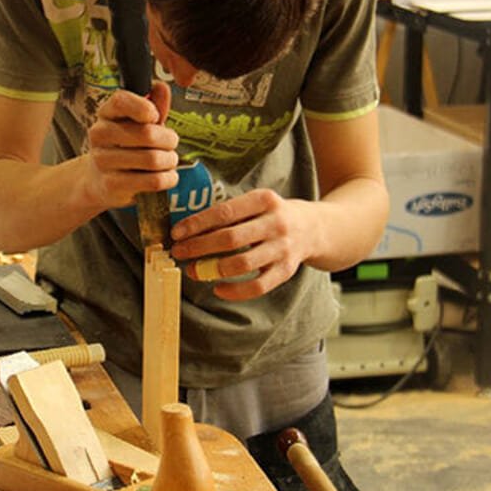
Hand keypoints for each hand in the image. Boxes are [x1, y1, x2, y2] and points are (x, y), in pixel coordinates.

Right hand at [83, 82, 178, 208]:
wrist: (100, 180)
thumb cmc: (125, 146)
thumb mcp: (139, 122)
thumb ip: (153, 104)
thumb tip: (160, 87)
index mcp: (106, 113)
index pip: (121, 100)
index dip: (144, 107)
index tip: (155, 116)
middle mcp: (100, 135)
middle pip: (147, 134)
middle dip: (169, 140)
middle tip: (171, 144)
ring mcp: (103, 160)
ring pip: (153, 160)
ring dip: (170, 160)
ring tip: (168, 160)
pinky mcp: (112, 184)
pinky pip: (153, 181)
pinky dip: (168, 178)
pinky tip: (166, 175)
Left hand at [169, 189, 317, 300]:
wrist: (314, 228)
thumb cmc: (272, 215)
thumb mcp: (256, 203)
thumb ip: (228, 212)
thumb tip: (187, 229)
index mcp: (264, 200)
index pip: (224, 212)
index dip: (197, 224)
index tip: (176, 233)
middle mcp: (276, 223)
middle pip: (230, 238)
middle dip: (198, 247)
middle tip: (178, 253)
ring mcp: (283, 248)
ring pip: (242, 264)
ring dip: (212, 270)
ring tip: (193, 271)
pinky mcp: (287, 270)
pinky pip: (258, 286)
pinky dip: (235, 291)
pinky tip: (217, 288)